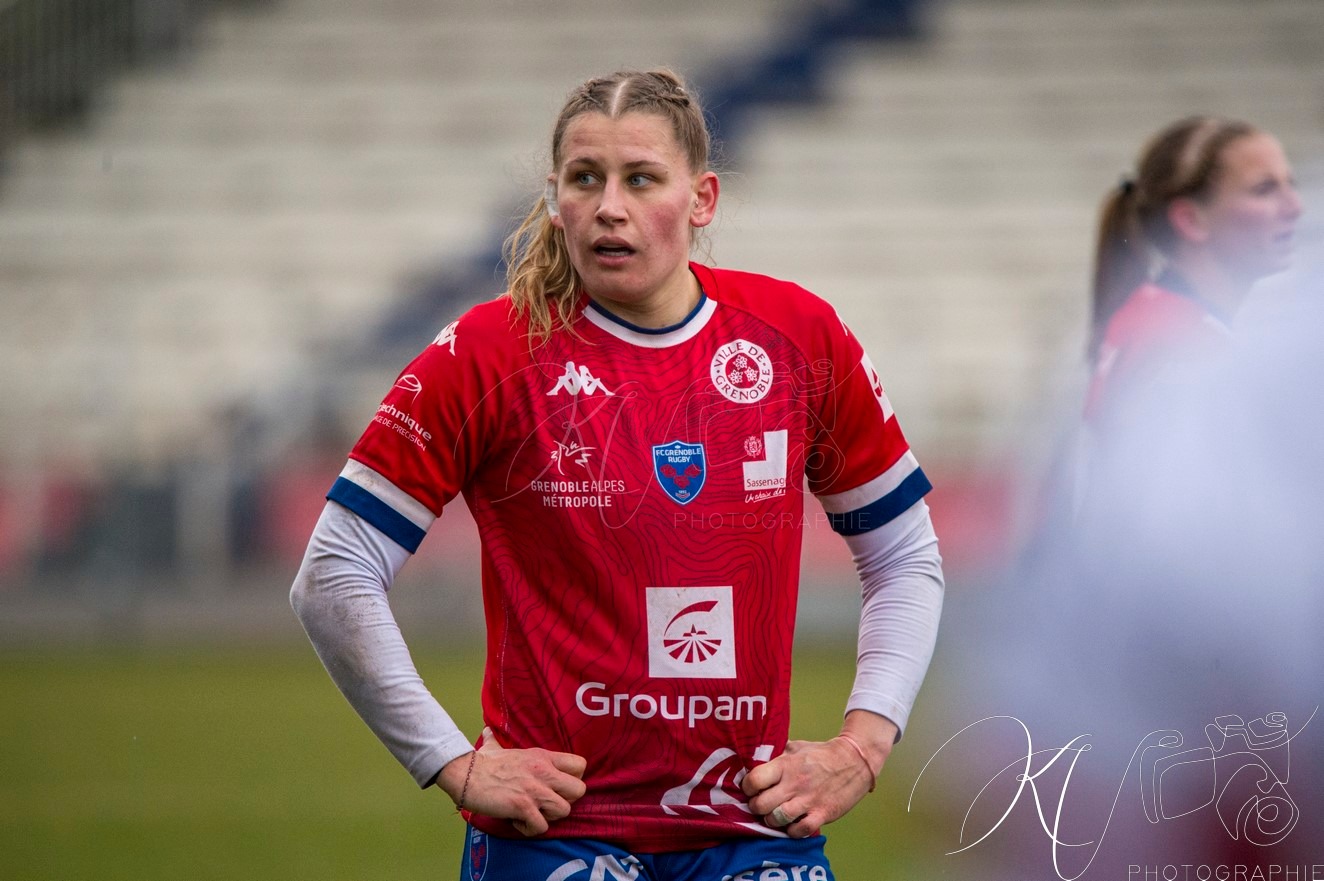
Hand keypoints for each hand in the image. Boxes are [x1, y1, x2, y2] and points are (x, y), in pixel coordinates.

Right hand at [437, 727, 587, 835]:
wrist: (465, 773)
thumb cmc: (481, 762)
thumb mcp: (497, 746)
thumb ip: (497, 740)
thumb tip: (487, 731)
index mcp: (543, 757)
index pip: (581, 764)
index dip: (573, 779)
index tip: (557, 786)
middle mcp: (544, 771)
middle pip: (580, 790)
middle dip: (565, 801)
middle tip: (546, 804)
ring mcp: (534, 789)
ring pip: (564, 810)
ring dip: (548, 817)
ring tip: (531, 813)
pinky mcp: (522, 806)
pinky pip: (541, 827)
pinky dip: (529, 828)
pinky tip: (517, 820)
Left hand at [741, 711, 896, 837]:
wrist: (855, 760)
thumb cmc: (821, 753)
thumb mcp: (796, 747)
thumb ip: (776, 756)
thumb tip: (756, 762)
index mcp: (786, 765)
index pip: (754, 780)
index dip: (747, 787)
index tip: (751, 789)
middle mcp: (794, 784)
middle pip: (761, 804)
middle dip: (756, 807)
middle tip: (760, 805)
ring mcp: (809, 800)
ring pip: (777, 819)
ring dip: (771, 820)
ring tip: (774, 815)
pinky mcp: (822, 814)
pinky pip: (799, 831)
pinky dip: (792, 831)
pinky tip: (792, 824)